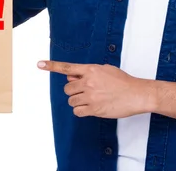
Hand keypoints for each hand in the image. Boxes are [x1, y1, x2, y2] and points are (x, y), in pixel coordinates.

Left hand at [37, 60, 152, 118]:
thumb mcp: (105, 69)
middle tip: (85, 91)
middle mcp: (88, 82)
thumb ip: (88, 72)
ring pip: (71, 100)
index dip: (51, 66)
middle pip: (67, 88)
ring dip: (77, 101)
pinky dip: (81, 110)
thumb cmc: (123, 81)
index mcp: (90, 69)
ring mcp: (90, 96)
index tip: (39, 64)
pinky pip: (77, 111)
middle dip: (74, 91)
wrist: (136, 94)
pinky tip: (91, 107)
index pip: (67, 67)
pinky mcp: (94, 109)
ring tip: (91, 99)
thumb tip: (72, 75)